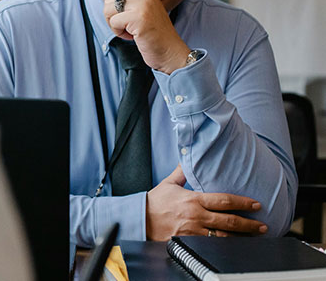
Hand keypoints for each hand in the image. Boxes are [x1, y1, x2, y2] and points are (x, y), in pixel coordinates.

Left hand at [103, 0, 189, 73]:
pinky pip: (114, 22)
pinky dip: (119, 33)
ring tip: (131, 32)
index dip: (116, 9)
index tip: (128, 20)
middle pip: (109, 0)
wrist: (171, 52)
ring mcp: (142, 5)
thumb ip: (129, 5)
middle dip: (112, 17)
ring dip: (115, 25)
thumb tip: (107, 3)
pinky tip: (133, 36)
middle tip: (128, 28)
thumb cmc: (155, 37)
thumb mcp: (143, 13)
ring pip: (108, 10)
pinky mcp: (139, 18)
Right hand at [146, 165, 266, 240]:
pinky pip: (211, 245)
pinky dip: (224, 245)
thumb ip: (182, 172)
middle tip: (263, 225)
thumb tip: (189, 157)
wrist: (139, 219)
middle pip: (228, 220)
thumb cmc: (154, 202)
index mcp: (193, 199)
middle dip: (249, 223)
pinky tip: (234, 245)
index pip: (224, 200)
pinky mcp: (189, 242)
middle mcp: (196, 215)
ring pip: (223, 236)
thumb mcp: (168, 183)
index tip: (256, 204)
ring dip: (241, 237)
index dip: (243, 202)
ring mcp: (193, 231)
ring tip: (255, 237)